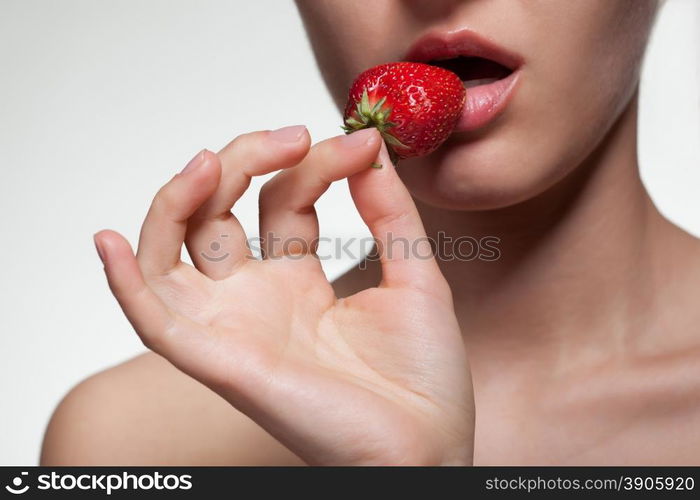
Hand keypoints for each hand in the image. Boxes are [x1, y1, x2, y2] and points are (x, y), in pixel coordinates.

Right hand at [94, 126, 473, 464]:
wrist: (428, 446)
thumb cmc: (422, 376)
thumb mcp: (413, 277)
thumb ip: (389, 214)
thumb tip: (370, 148)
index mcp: (298, 279)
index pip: (281, 199)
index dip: (313, 163)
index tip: (361, 144)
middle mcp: (257, 298)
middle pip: (217, 213)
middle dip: (245, 161)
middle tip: (293, 135)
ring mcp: (235, 325)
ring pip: (172, 252)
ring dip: (177, 200)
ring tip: (210, 160)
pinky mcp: (222, 361)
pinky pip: (154, 321)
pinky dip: (125, 282)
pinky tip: (110, 240)